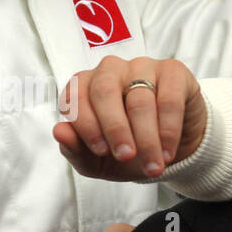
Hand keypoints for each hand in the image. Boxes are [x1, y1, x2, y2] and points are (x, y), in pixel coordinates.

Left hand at [53, 55, 206, 181]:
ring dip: (147, 138)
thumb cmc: (127, 149)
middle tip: (126, 157)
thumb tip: (59, 131)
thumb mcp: (96, 161)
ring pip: (139, 98)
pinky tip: (167, 151)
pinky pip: (169, 98)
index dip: (86, 125)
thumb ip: (74, 149)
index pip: (74, 97)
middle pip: (104, 91)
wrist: (167, 150)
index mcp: (84, 87)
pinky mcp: (172, 71)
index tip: (101, 151)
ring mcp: (141, 66)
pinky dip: (168, 129)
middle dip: (115, 128)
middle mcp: (109, 70)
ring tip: (153, 165)